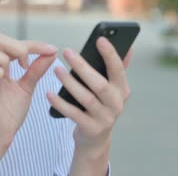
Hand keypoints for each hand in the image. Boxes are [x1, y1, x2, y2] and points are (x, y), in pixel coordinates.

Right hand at [0, 34, 57, 149]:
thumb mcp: (28, 86)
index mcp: (1, 64)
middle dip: (18, 47)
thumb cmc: (11, 110)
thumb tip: (52, 52)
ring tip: (14, 73)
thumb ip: (37, 69)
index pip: (14, 42)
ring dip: (4, 59)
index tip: (52, 49)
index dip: (34, 44)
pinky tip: (4, 81)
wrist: (3, 132)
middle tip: (26, 64)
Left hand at [47, 37, 132, 159]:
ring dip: (70, 82)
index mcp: (122, 90)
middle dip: (83, 67)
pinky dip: (60, 103)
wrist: (95, 137)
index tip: (99, 39)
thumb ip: (117, 69)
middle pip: (99, 84)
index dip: (110, 54)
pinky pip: (73, 114)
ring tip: (56, 69)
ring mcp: (105, 118)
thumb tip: (129, 48)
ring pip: (86, 98)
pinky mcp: (91, 129)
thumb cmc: (101, 104)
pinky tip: (49, 93)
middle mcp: (117, 104)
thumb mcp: (112, 89)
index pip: (118, 69)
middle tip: (67, 52)